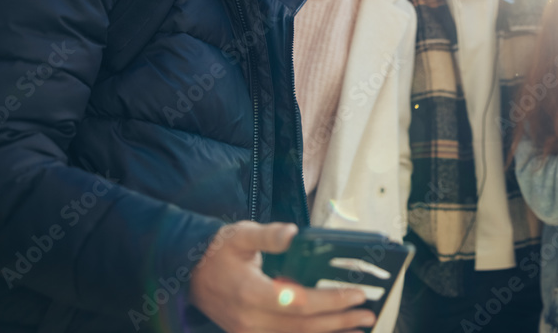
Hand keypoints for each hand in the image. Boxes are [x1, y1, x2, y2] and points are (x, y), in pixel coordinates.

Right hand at [189, 221, 375, 332]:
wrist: (189, 273)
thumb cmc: (218, 251)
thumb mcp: (241, 234)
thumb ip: (268, 236)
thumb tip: (293, 233)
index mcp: (250, 293)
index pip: (299, 303)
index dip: (330, 301)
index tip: (356, 294)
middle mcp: (249, 320)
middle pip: (302, 326)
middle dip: (339, 321)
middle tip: (367, 315)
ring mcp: (248, 332)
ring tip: (358, 330)